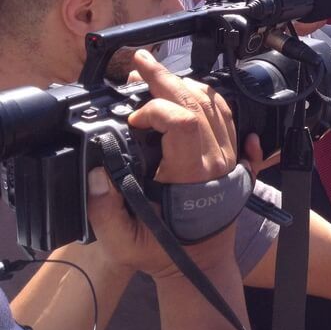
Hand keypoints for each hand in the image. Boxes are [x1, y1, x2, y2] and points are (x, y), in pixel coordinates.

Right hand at [87, 50, 239, 276]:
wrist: (201, 266)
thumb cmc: (165, 253)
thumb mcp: (124, 239)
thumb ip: (106, 207)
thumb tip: (96, 172)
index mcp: (192, 173)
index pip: (183, 120)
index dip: (154, 110)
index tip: (132, 118)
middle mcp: (216, 159)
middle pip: (197, 102)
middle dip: (165, 78)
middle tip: (139, 63)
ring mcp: (229, 157)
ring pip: (216, 105)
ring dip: (187, 85)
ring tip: (160, 76)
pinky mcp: (234, 159)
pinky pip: (230, 119)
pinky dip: (214, 101)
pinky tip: (199, 94)